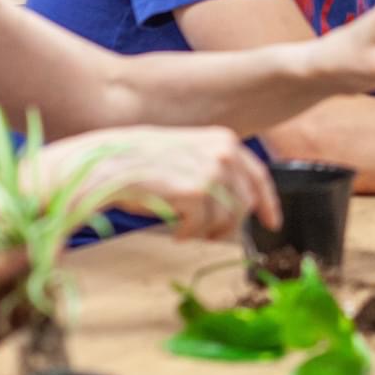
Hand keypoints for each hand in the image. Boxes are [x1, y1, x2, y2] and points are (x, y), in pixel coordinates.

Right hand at [36, 126, 279, 238]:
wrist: (102, 163)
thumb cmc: (136, 162)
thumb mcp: (183, 156)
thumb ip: (212, 171)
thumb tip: (233, 203)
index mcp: (223, 139)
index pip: (258, 174)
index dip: (267, 202)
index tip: (272, 223)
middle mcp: (224, 151)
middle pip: (244, 203)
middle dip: (230, 225)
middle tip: (206, 236)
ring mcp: (212, 170)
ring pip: (227, 219)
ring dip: (206, 231)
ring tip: (183, 230)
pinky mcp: (196, 191)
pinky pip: (204, 226)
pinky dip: (189, 234)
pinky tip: (174, 231)